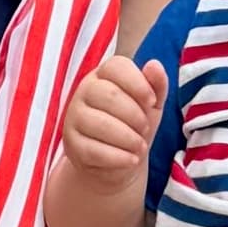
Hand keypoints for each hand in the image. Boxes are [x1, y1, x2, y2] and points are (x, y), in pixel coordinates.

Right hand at [56, 53, 164, 184]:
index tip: (152, 101)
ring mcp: (74, 117)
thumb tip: (154, 65)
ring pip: (101, 124)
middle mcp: (84, 91)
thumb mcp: (151, 105)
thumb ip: (156, 84)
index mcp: (104, 75)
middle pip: (109, 94)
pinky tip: (131, 159)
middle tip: (145, 129)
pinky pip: (94, 149)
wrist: (118, 161)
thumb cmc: (134, 125)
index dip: (138, 83)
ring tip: (140, 146)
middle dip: (135, 115)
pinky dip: (118, 157)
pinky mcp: (71, 144)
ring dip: (128, 138)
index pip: (116, 66)